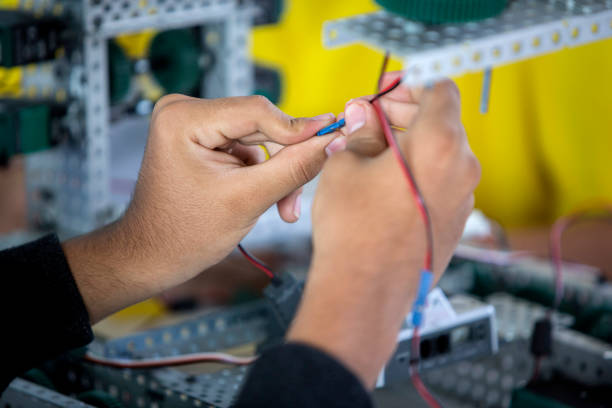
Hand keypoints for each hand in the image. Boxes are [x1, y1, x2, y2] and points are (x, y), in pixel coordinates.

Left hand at [63, 94, 337, 322]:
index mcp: (184, 118)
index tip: (335, 136)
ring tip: (282, 208)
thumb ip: (294, 168)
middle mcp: (185, 110)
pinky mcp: (203, 138)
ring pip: (259, 138)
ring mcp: (193, 124)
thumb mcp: (247, 200)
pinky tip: (264, 199)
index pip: (259, 111)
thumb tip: (331, 141)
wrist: (152, 255)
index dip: (300, 129)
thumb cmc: (183, 234)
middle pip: (261, 124)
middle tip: (302, 193)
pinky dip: (262, 173)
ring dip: (276, 172)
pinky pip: (248, 147)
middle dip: (285, 161)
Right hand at [288, 75, 480, 387]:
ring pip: (441, 153)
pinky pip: (442, 181)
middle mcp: (462, 169)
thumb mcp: (347, 164)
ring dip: (410, 143)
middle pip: (442, 120)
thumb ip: (362, 130)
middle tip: (369, 120)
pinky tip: (386, 183)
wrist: (365, 291)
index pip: (440, 89)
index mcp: (440, 143)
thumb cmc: (354, 228)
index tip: (385, 92)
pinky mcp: (456, 221)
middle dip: (405, 112)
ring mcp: (464, 198)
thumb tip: (364, 114)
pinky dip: (418, 172)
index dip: (410, 84)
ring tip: (372, 153)